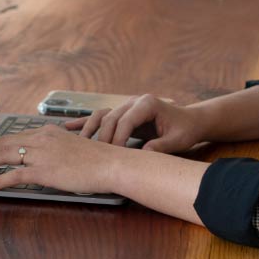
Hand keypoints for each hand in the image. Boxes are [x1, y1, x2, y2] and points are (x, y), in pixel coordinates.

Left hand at [0, 124, 124, 193]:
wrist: (110, 164)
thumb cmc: (97, 159)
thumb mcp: (73, 147)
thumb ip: (56, 149)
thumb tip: (46, 159)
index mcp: (48, 132)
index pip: (15, 136)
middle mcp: (42, 139)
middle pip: (4, 143)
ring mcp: (42, 155)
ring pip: (4, 155)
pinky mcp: (44, 171)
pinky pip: (14, 175)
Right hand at [67, 93, 206, 152]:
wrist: (190, 121)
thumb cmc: (185, 130)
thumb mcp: (177, 140)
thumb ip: (161, 146)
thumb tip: (144, 155)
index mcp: (147, 103)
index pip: (125, 120)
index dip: (118, 138)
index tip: (114, 156)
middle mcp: (134, 101)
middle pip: (110, 117)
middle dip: (102, 137)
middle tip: (96, 156)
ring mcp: (126, 106)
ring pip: (102, 115)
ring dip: (89, 129)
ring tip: (77, 143)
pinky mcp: (123, 113)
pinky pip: (101, 116)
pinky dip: (86, 122)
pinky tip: (69, 127)